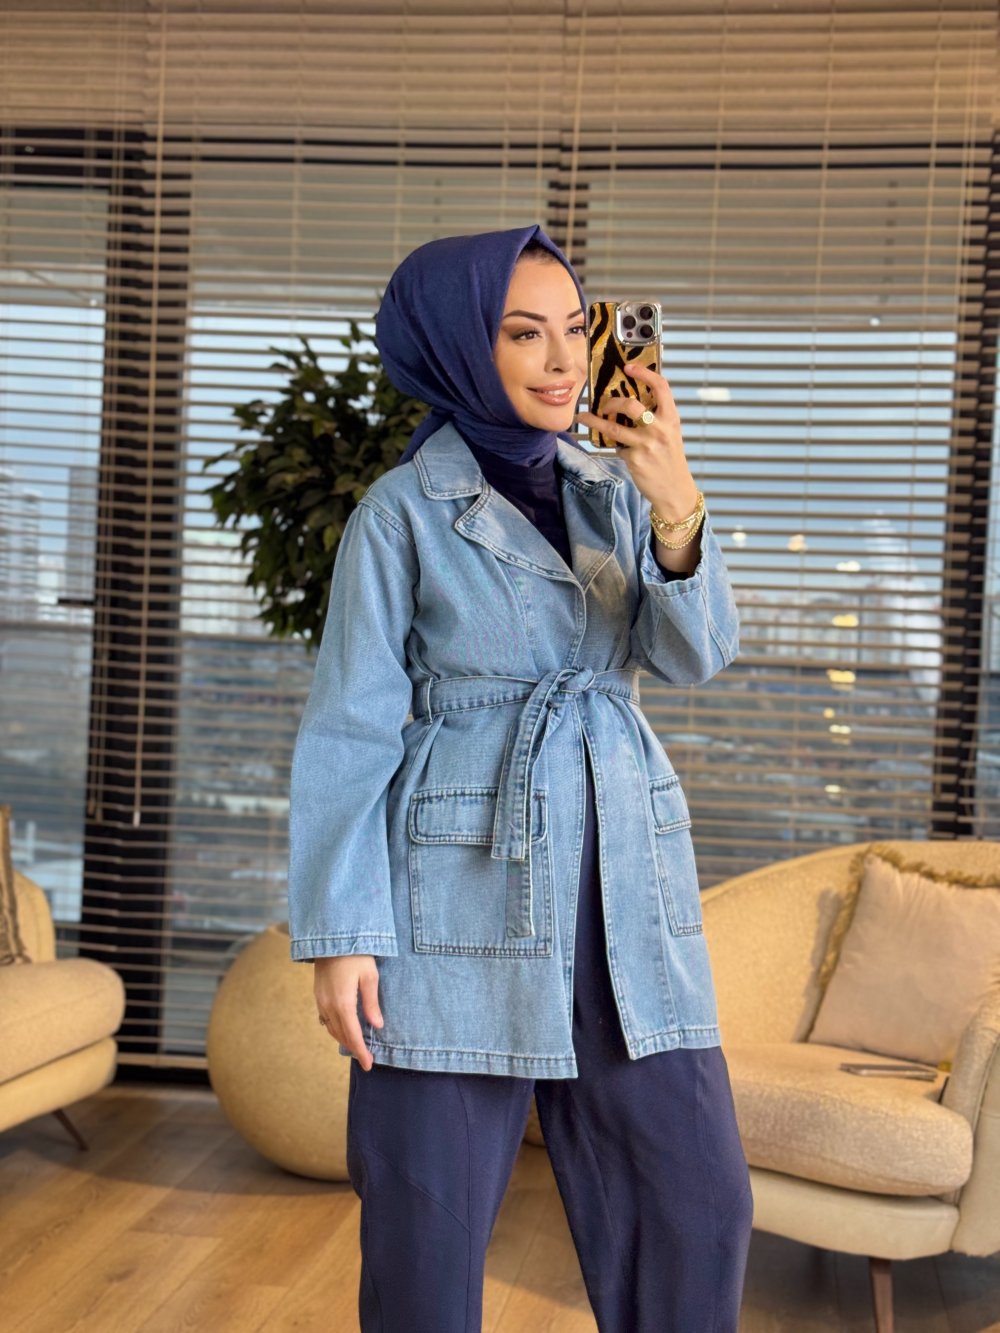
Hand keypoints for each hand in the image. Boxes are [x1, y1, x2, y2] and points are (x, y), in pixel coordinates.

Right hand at [314, 954, 383, 1070]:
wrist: (331, 937)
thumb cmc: (355, 954)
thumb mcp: (369, 976)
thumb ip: (371, 1003)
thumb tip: (376, 1026)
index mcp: (343, 1003)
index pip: (353, 1035)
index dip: (361, 1052)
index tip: (369, 1064)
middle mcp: (328, 1005)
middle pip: (341, 1035)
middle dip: (353, 1049)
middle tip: (366, 1059)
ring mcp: (320, 1000)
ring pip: (332, 1029)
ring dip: (344, 1040)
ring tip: (357, 1047)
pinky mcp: (318, 995)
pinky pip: (326, 1019)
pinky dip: (336, 1029)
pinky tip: (344, 1029)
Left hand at [574, 363, 699, 521]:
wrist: (674, 489)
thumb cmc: (670, 458)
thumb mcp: (670, 433)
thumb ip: (656, 417)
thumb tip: (629, 402)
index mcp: (671, 418)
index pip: (661, 387)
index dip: (644, 373)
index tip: (629, 367)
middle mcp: (659, 428)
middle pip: (630, 404)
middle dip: (612, 402)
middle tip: (604, 404)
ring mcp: (646, 444)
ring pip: (613, 427)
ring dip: (594, 421)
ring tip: (584, 417)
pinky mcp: (634, 459)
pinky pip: (617, 447)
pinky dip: (615, 447)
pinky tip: (619, 449)